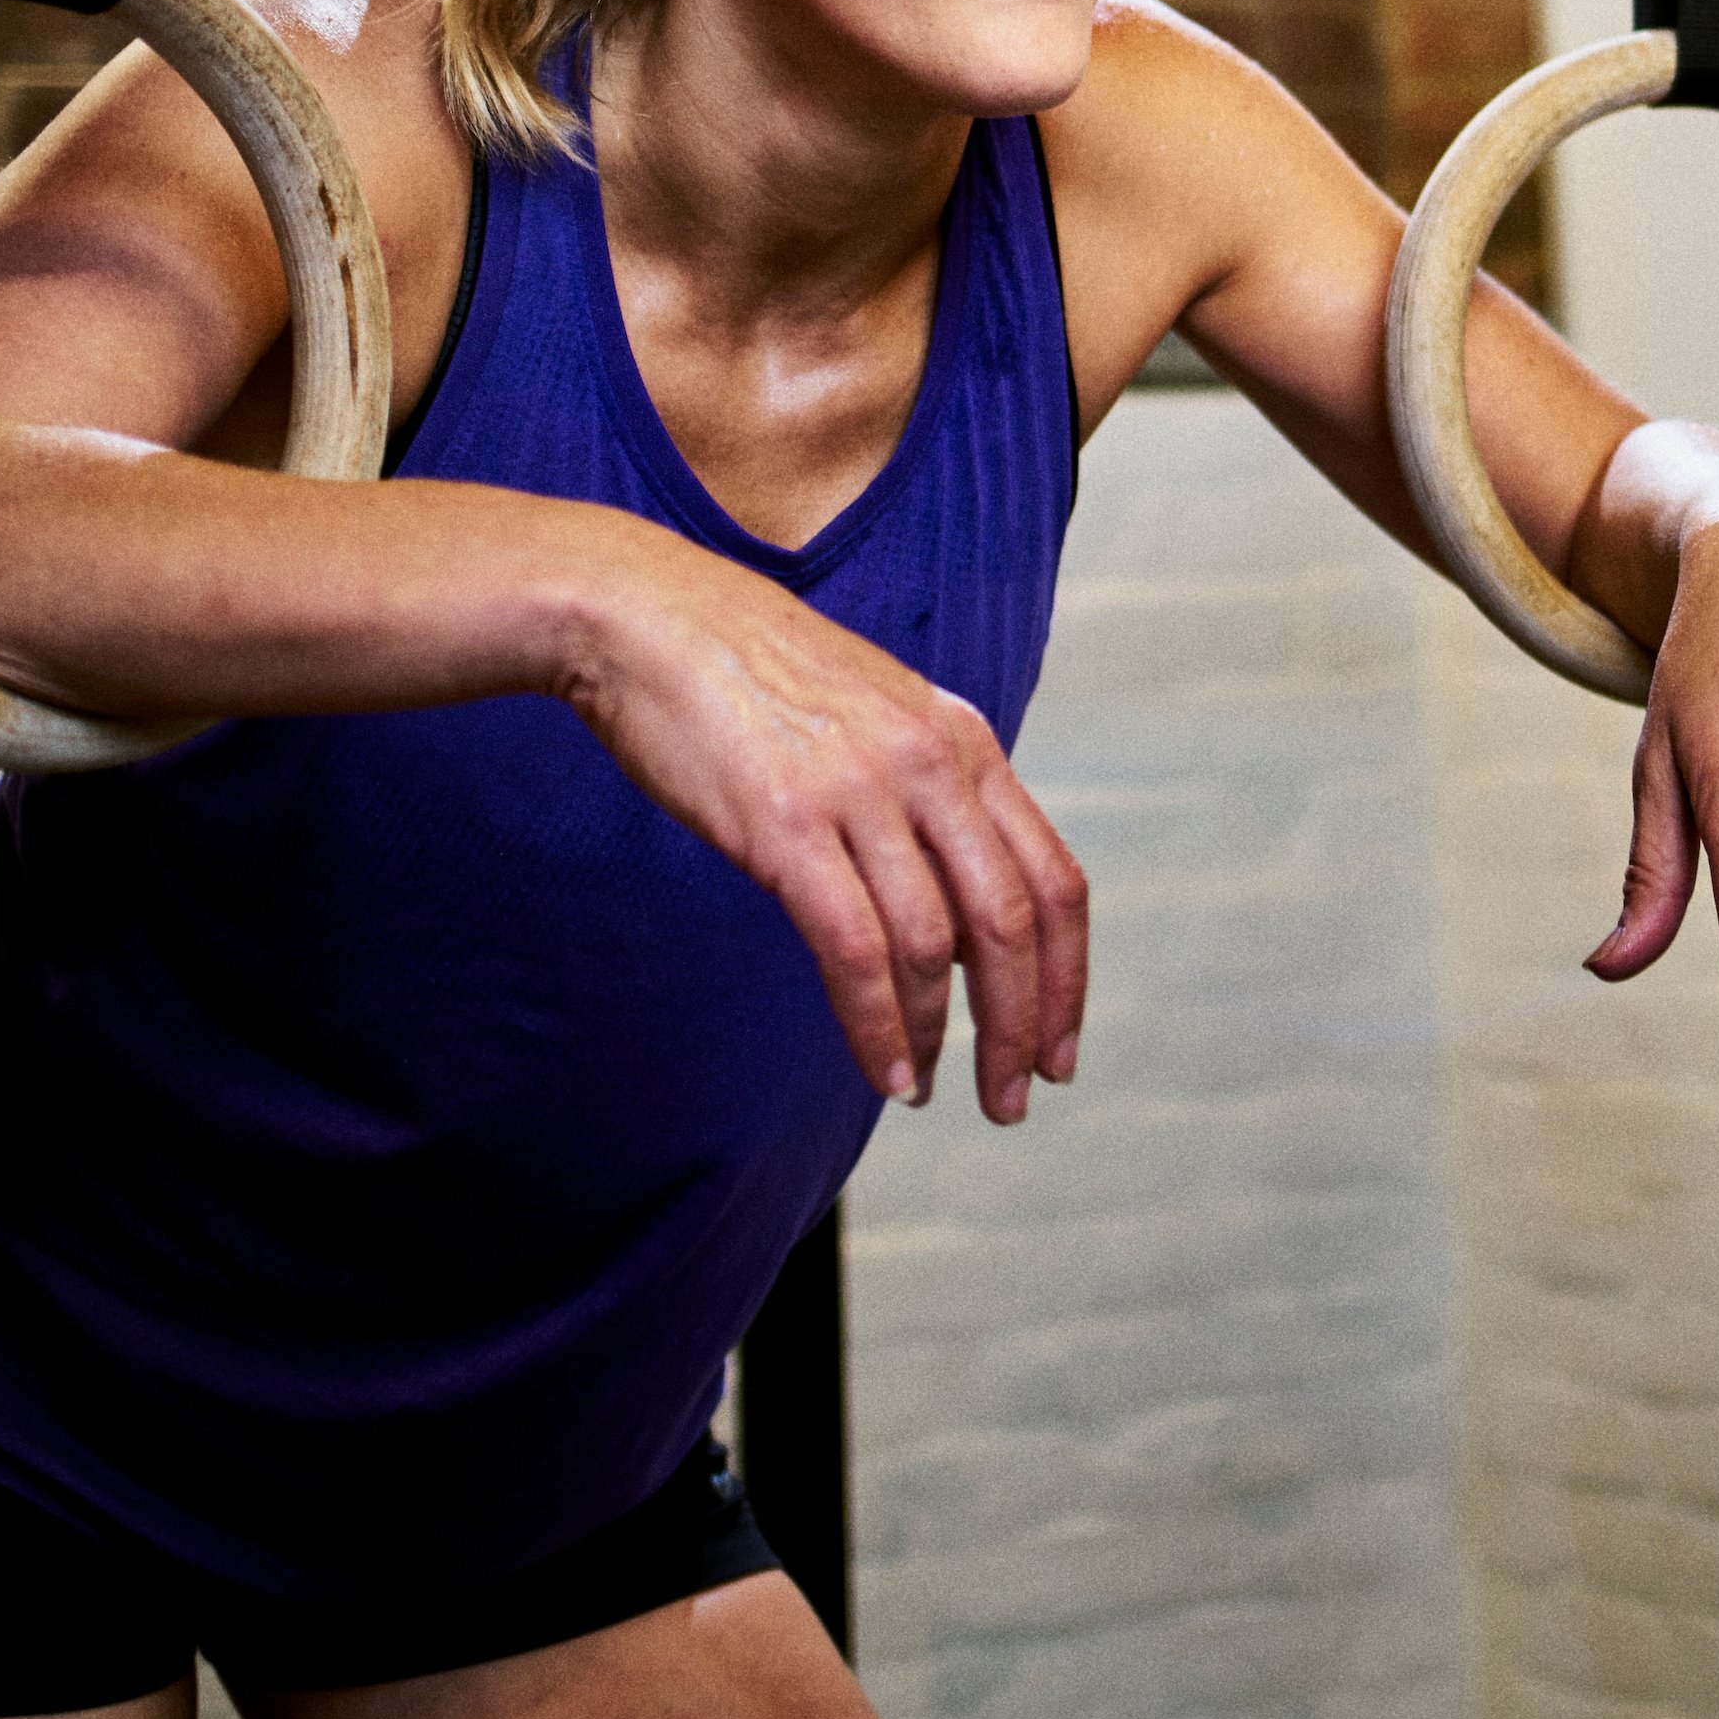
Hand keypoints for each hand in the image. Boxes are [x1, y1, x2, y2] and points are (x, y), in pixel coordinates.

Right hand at [561, 528, 1088, 1123]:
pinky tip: (883, 1071)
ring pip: (939, 946)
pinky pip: (857, 950)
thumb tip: (961, 914)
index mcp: (963, 741)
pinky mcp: (788, 824)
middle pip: (1014, 922)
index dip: (1068, 977)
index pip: (1054, 878)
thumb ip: (930, 796)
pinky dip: (878, 1026)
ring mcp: (862, 791)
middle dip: (1023, 1026)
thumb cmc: (753, 677)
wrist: (650, 618)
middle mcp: (931, 763)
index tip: (1060, 1048)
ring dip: (943, 1039)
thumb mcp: (876, 716)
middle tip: (1014, 1100)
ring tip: (928, 1091)